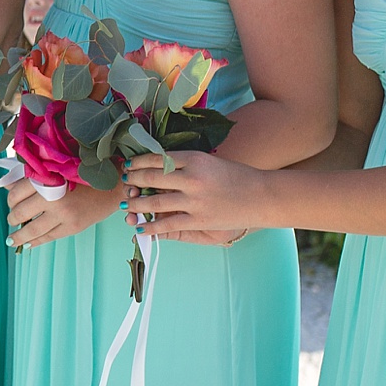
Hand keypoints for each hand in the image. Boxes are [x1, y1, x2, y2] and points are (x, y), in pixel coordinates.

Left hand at [5, 179, 121, 250]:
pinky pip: (48, 237)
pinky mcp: (72, 227)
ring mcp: (63, 215)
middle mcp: (52, 198)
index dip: (10, 199)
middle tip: (12, 219)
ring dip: (19, 236)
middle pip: (20, 213)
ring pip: (32, 230)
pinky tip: (28, 244)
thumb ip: (32, 176)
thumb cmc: (84, 171)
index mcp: (47, 179)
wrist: (114, 184)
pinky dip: (35, 242)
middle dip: (12, 218)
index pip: (16, 193)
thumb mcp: (56, 169)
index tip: (11, 202)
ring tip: (12, 239)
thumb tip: (8, 186)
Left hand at [122, 150, 267, 239]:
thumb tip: (156, 166)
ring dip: (136, 204)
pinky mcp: (199, 219)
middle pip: (152, 177)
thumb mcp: (209, 161)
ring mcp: (195, 200)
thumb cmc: (236, 176)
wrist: (262, 196)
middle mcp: (192, 177)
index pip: (158, 158)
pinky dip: (151, 226)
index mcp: (195, 159)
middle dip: (134, 180)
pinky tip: (139, 227)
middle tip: (124, 182)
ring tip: (125, 206)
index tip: (129, 165)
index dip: (139, 162)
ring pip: (155, 201)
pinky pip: (168, 224)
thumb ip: (185, 163)